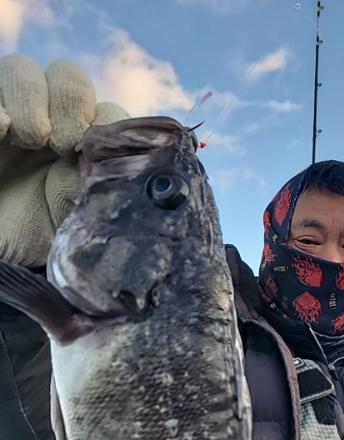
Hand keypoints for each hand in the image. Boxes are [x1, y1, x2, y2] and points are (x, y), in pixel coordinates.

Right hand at [0, 54, 128, 266]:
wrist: (5, 242)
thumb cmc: (41, 229)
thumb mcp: (69, 220)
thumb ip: (83, 192)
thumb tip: (88, 167)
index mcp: (87, 140)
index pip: (108, 110)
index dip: (105, 123)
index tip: (92, 154)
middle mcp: (53, 116)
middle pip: (68, 75)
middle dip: (70, 104)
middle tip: (61, 143)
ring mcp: (14, 110)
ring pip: (23, 68)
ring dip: (30, 97)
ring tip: (28, 138)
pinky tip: (0, 131)